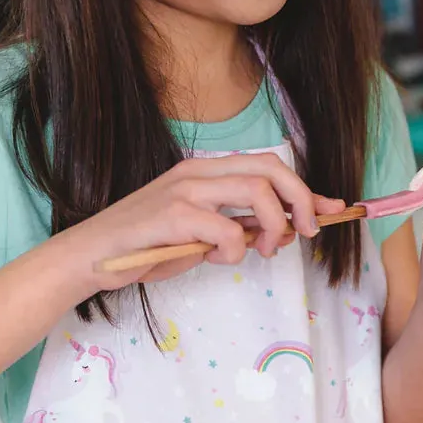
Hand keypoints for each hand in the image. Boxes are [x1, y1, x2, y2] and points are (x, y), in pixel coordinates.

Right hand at [61, 153, 345, 292]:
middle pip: (270, 168)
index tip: (331, 209)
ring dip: (273, 224)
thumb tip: (287, 230)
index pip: (267, 165)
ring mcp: (184, 190)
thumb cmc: (147, 246)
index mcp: (205, 171)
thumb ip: (238, 225)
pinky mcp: (173, 216)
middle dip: (300, 198)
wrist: (92, 256)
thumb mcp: (201, 233)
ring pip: (256, 190)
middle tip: (306, 232)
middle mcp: (198, 172)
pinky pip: (226, 228)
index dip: (304, 187)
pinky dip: (235, 248)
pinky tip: (218, 257)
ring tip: (263, 249)